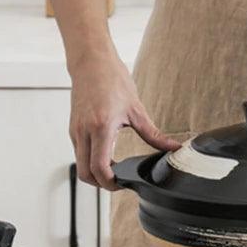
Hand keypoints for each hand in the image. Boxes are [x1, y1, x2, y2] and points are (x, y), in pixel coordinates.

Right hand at [69, 51, 181, 189]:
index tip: (124, 183)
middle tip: (120, 181)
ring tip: (115, 170)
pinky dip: (90, 161)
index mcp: (101, 127)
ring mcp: (75, 131)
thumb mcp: (137, 109)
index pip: (99, 167)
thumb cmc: (113, 80)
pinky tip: (107, 156)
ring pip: (80, 165)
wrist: (92, 62)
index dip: (110, 183)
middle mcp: (84, 132)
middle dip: (101, 184)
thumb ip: (154, 134)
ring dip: (95, 173)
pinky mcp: (73, 128)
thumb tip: (173, 148)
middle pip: (86, 173)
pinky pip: (79, 153)